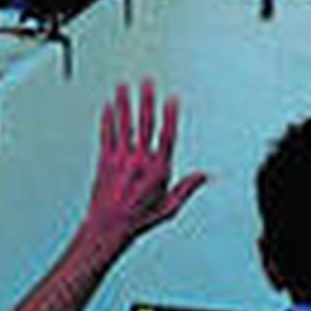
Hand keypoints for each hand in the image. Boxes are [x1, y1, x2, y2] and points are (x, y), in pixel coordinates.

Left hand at [86, 80, 205, 245]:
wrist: (108, 227)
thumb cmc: (139, 219)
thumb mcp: (169, 208)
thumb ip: (186, 188)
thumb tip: (205, 176)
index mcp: (158, 170)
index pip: (167, 136)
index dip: (170, 116)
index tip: (172, 98)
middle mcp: (140, 162)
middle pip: (145, 125)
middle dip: (147, 101)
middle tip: (147, 82)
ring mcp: (120, 160)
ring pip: (124, 125)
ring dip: (124, 103)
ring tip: (123, 86)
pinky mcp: (104, 162)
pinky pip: (106, 135)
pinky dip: (107, 120)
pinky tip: (107, 106)